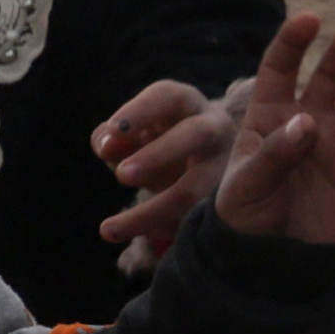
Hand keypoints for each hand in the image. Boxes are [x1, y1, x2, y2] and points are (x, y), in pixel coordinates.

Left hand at [92, 71, 234, 262]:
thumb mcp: (132, 136)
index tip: (114, 131)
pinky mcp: (226, 200)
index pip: (168, 97)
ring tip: (109, 229)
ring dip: (152, 210)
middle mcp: (215, 129)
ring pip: (196, 188)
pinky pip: (194, 218)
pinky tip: (139, 236)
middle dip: (159, 155)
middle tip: (123, 176)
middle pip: (196, 134)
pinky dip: (162, 230)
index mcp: (187, 105)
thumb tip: (107, 145)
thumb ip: (113, 138)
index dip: (141, 111)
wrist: (202, 167)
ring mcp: (227, 165)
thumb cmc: (157, 144)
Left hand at [167, 17, 334, 250]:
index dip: (294, 42)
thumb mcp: (244, 184)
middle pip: (332, 78)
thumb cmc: (247, 214)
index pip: (282, 70)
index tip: (309, 20)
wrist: (272, 259)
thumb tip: (310, 123)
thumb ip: (274, 152)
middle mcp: (313, 122)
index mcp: (273, 115)